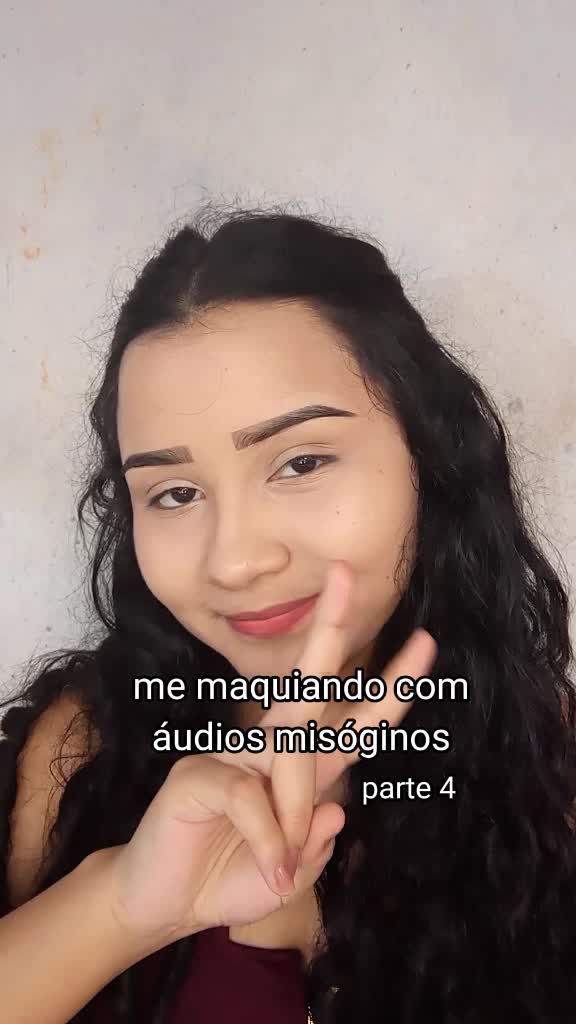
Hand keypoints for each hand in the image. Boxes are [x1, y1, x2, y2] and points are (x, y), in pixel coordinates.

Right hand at [108, 560, 437, 948]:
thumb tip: (338, 812)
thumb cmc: (229, 879)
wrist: (163, 903)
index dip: (389, 688)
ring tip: (284, 863)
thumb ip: (315, 850)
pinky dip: (267, 838)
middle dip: (331, 629)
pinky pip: (249, 796)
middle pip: (309, 686)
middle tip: (347, 574)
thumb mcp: (289, 877)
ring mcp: (230, 755)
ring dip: (295, 810)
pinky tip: (269, 870)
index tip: (424, 644)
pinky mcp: (197, 775)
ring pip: (285, 749)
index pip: (351, 722)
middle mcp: (267, 750)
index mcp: (299, 768)